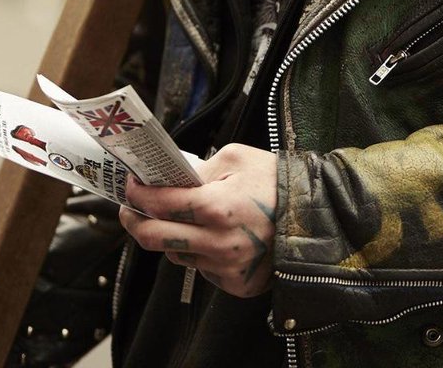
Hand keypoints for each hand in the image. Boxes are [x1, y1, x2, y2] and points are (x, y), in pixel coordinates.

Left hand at [119, 143, 277, 296]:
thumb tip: (172, 178)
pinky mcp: (233, 283)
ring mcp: (225, 267)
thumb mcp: (237, 158)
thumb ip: (201, 169)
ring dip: (170, 236)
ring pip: (177, 254)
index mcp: (217, 207)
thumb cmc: (275, 182)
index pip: (161, 204)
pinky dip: (198, 251)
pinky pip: (201, 268)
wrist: (312, 216)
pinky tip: (211, 235)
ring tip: (179, 218)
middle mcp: (217, 242)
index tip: (131, 185)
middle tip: (129, 209)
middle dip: (134, 222)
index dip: (138, 193)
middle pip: (155, 238)